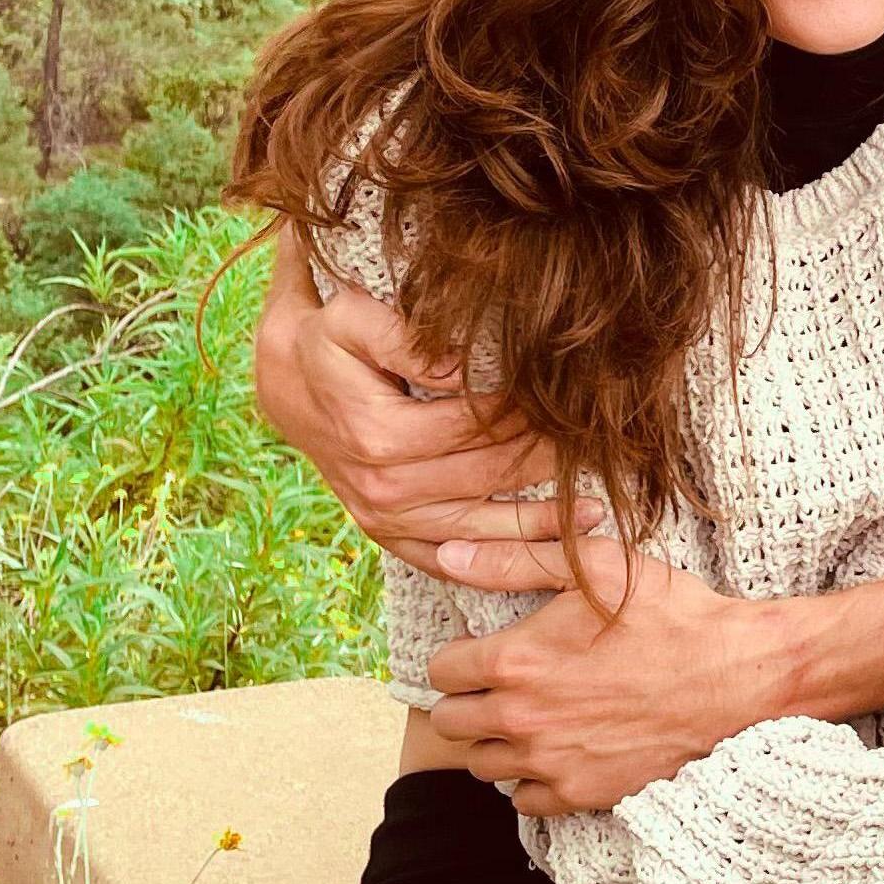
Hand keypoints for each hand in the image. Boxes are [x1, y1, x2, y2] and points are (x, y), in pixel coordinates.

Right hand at [252, 226, 599, 575]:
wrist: (280, 382)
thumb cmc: (325, 340)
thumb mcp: (351, 321)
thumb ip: (406, 341)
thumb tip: (459, 367)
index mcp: (379, 436)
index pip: (477, 426)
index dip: (529, 411)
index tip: (574, 400)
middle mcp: (381, 488)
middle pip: (488, 476)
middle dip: (548, 459)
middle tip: (603, 447)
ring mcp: (384, 518)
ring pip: (477, 529)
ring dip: (538, 525)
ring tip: (594, 513)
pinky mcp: (386, 533)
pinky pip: (447, 560)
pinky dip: (496, 562)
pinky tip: (544, 557)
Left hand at [424, 535, 800, 815]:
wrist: (733, 671)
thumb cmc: (667, 611)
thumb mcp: (595, 566)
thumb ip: (513, 559)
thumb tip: (447, 554)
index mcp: (515, 661)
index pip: (441, 670)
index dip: (463, 654)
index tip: (489, 648)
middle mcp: (520, 719)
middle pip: (450, 722)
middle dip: (469, 698)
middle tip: (509, 680)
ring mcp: (549, 763)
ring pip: (483, 763)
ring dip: (497, 739)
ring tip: (536, 712)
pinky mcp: (580, 793)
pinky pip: (524, 799)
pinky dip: (533, 776)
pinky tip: (562, 744)